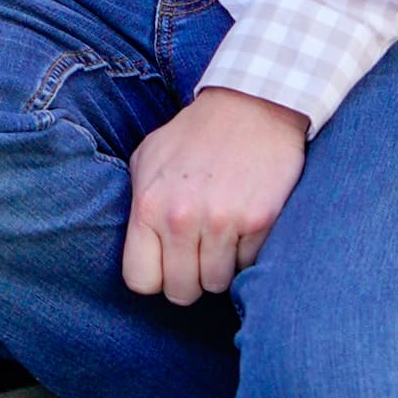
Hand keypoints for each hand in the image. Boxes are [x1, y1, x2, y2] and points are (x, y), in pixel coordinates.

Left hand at [123, 86, 307, 303]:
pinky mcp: (260, 221)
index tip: (167, 265)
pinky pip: (250, 266)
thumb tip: (139, 250)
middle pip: (181, 291)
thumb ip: (138, 205)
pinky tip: (246, 224)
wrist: (252, 106)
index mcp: (149, 205)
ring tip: (223, 236)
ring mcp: (223, 221)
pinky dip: (249, 253)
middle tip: (199, 254)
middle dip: (190, 279)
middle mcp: (182, 218)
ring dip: (221, 267)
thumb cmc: (196, 134)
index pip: (140, 280)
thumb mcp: (148, 158)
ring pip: (217, 284)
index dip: (155, 278)